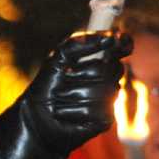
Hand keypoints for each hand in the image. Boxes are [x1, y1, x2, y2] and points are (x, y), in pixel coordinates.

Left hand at [0, 30, 129, 158]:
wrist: (36, 117)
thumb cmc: (47, 85)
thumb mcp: (59, 58)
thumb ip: (80, 43)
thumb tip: (111, 39)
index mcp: (101, 60)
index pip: (121, 45)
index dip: (122, 42)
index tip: (120, 41)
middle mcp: (108, 78)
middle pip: (108, 68)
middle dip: (81, 73)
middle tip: (65, 80)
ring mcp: (109, 99)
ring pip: (101, 90)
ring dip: (73, 94)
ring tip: (61, 99)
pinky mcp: (104, 120)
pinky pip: (95, 110)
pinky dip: (74, 111)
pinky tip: (65, 113)